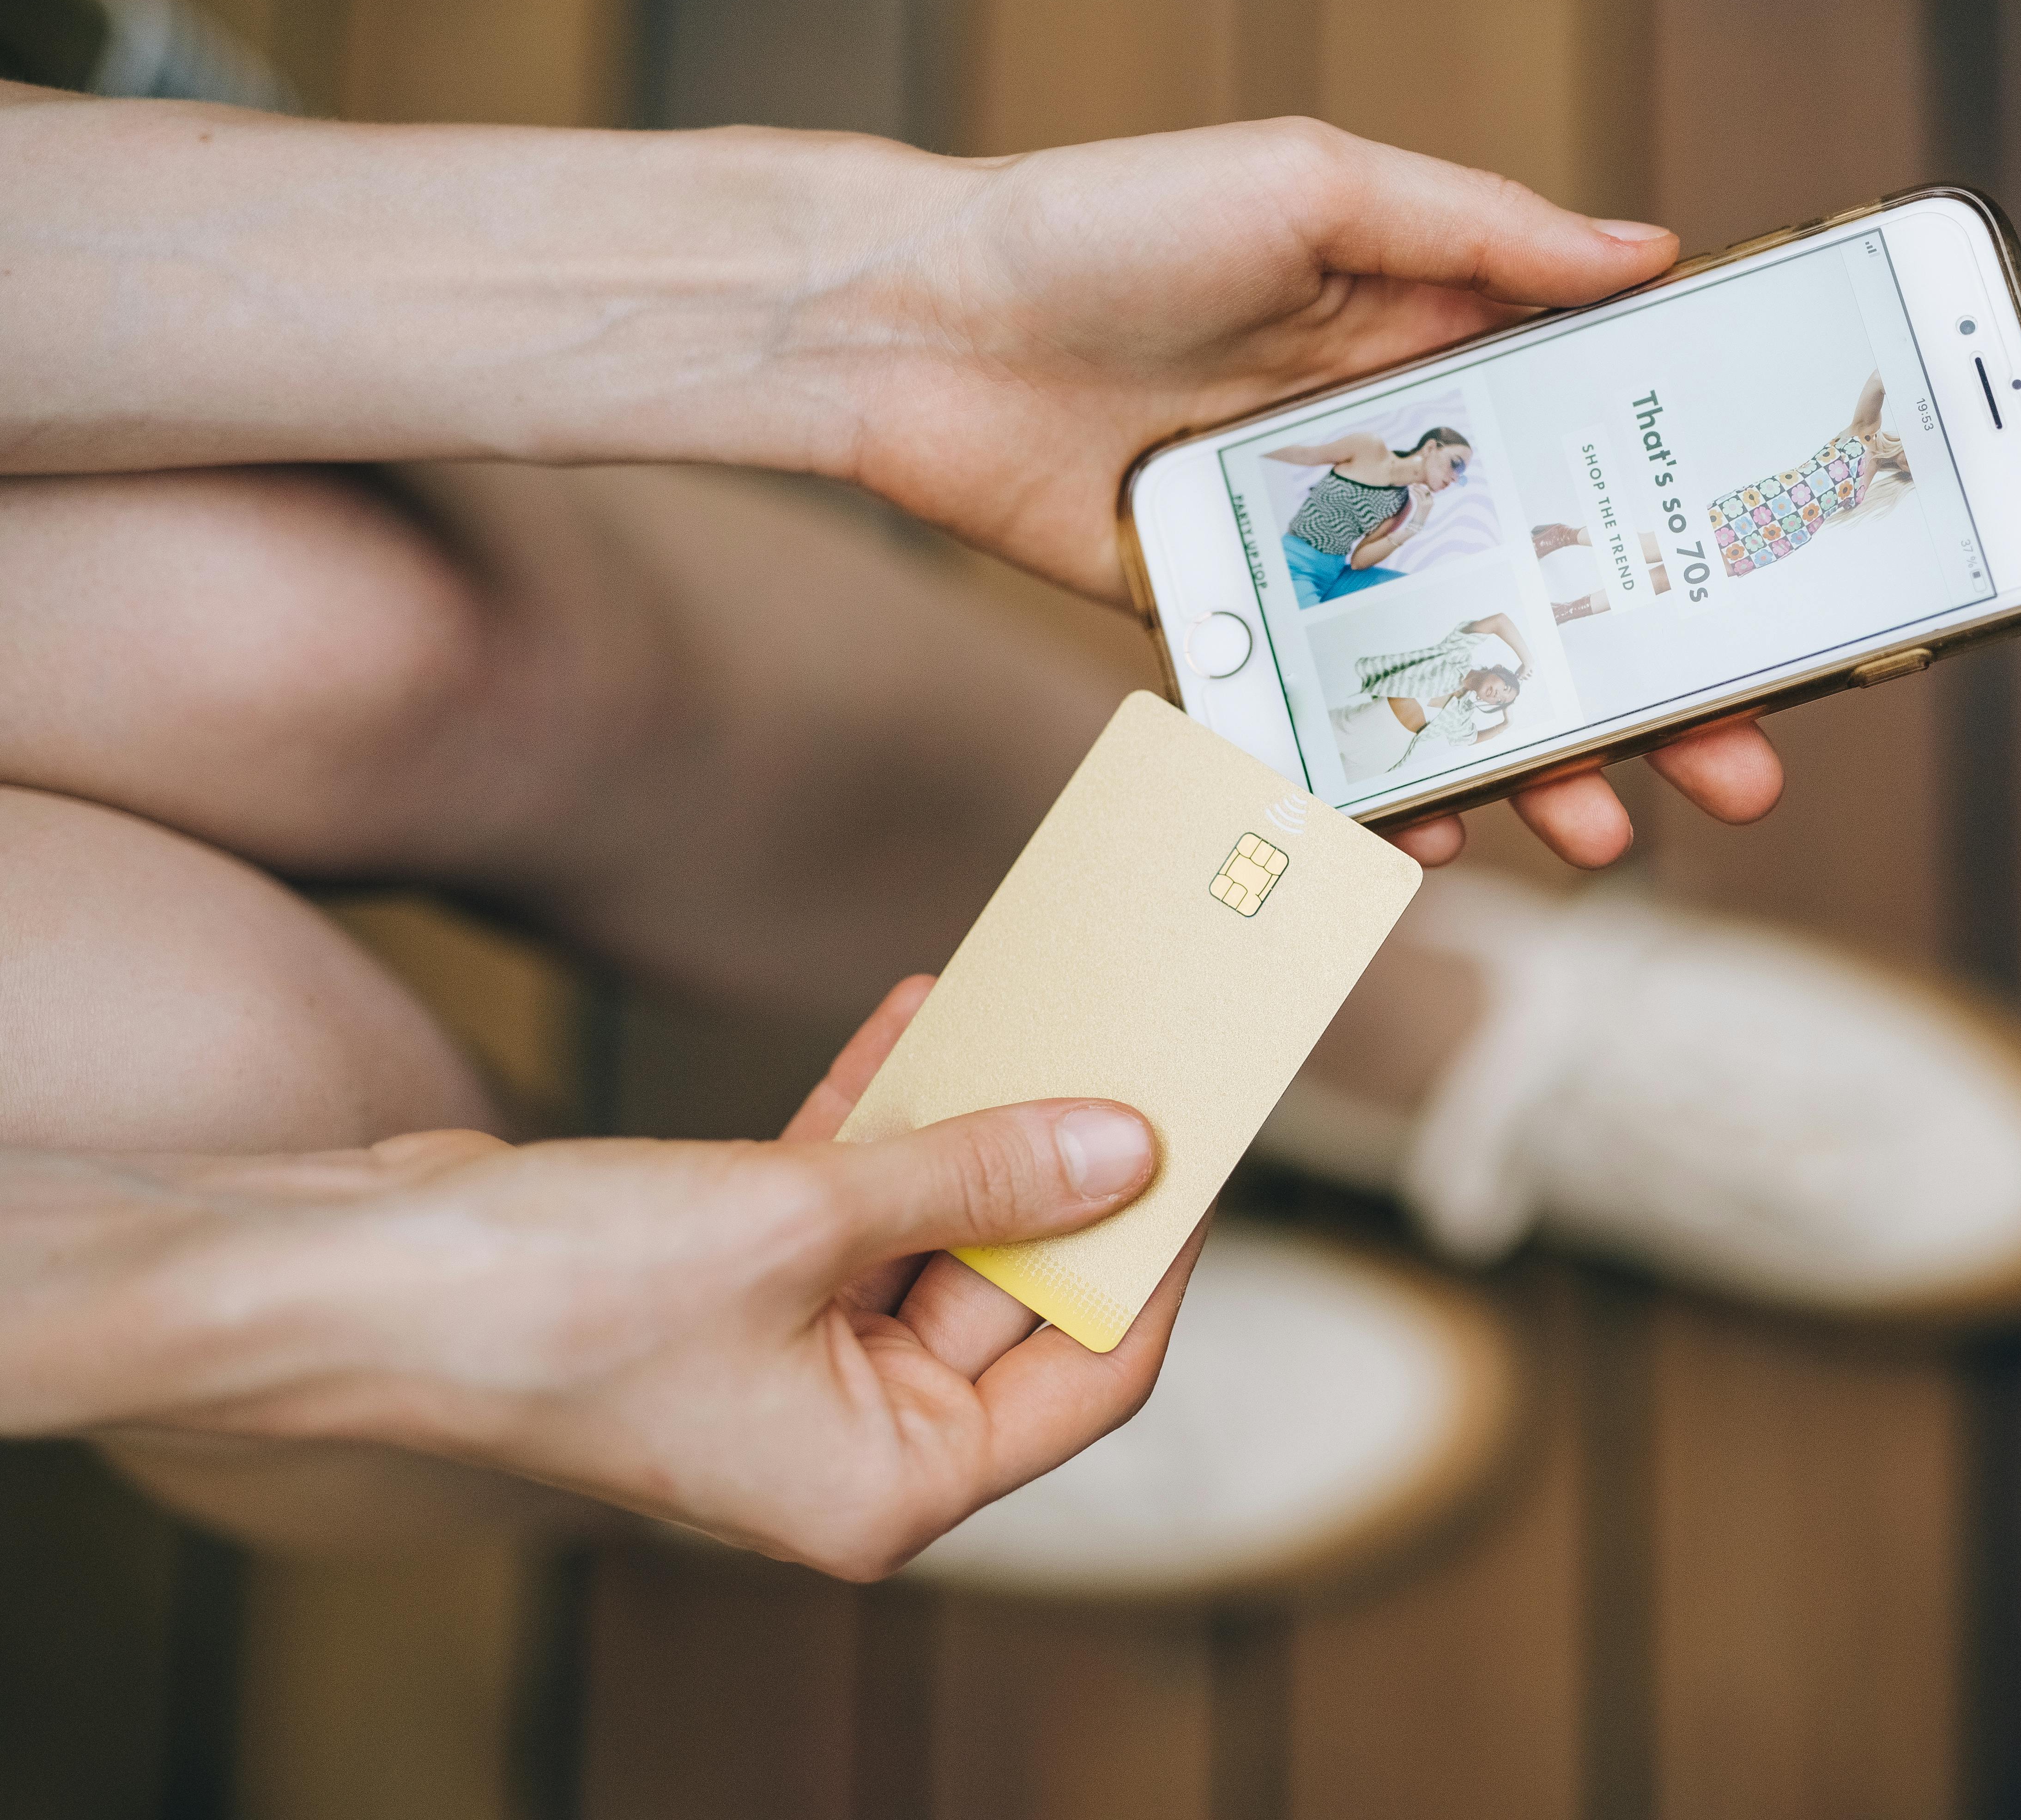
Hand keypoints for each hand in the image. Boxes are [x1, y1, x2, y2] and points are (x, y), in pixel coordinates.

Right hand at [87, 978, 1187, 1580]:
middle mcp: (849, 1439)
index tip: (1203, 1147)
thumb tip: (1120, 1147)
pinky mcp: (738, 1285)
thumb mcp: (799, 1222)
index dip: (1153, 1257)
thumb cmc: (550, 1296)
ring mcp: (792, 1363)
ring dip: (976, 1123)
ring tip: (1044, 1007)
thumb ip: (971, 1182)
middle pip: (1014, 1298)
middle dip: (1066, 1169)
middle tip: (1135, 1050)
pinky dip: (886, 1117)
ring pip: (934, 1233)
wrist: (347, 1277)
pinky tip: (926, 1018)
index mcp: (884, 1482)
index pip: (1087, 1375)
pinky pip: (853, 1200)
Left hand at [823, 121, 1779, 866]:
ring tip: (1600, 829)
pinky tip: (1430, 829)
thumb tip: (1651, 251)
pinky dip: (1376, 779)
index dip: (1687, 528)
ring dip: (1533, 759)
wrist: (910, 323)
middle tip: (1736, 767)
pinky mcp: (1223, 623)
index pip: (1594, 451)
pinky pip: (1323, 717)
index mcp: (1432, 350)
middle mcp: (1388, 463)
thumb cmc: (1101, 221)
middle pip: (1550, 592)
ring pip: (1451, 674)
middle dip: (1651, 688)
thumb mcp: (1310, 183)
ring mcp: (1310, 555)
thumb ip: (1477, 228)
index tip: (1775, 600)